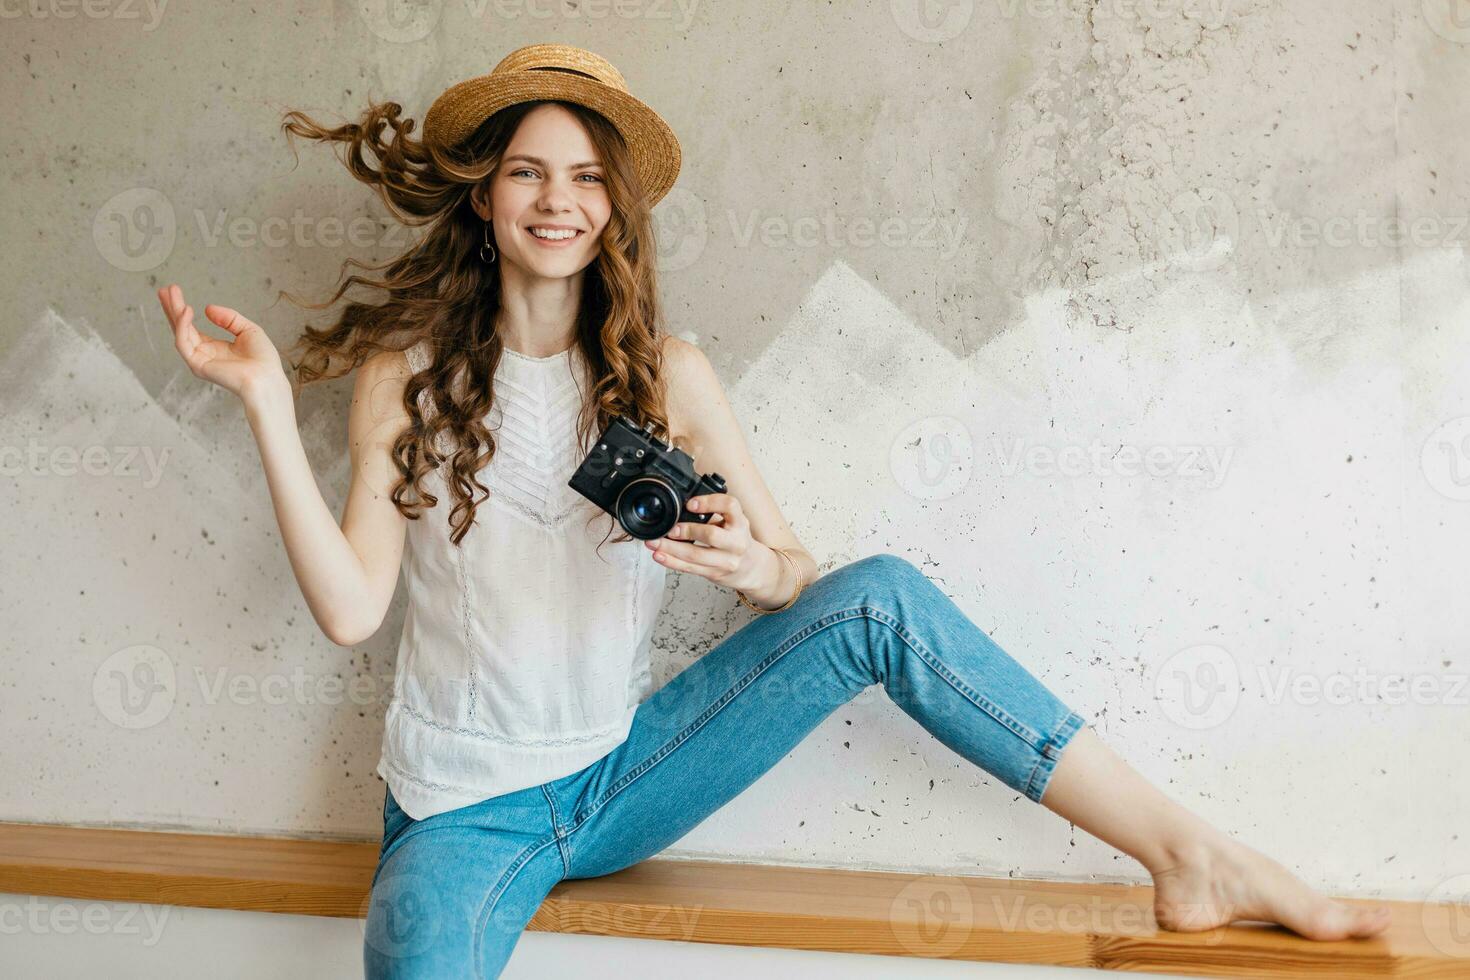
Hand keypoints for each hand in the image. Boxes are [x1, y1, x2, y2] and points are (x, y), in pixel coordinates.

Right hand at [156, 284, 286, 401]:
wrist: (268, 377)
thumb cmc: (263, 359)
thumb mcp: (247, 330)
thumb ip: (229, 318)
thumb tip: (207, 308)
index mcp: (214, 348)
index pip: (191, 327)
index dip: (182, 310)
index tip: (174, 291)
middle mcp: (203, 354)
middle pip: (181, 328)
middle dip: (172, 308)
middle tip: (164, 290)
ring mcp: (199, 360)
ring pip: (180, 333)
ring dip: (174, 312)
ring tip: (170, 293)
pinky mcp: (197, 365)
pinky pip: (183, 343)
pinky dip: (183, 325)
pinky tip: (186, 310)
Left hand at [643, 492, 767, 591]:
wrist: (752, 568)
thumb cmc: (737, 541)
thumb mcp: (734, 522)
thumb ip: (714, 514)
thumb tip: (681, 506)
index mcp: (740, 523)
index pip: (730, 506)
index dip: (710, 502)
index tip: (691, 503)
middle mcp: (736, 542)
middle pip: (712, 535)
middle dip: (687, 531)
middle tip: (670, 529)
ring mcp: (726, 560)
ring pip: (696, 555)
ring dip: (671, 549)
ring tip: (654, 543)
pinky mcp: (714, 573)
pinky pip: (690, 568)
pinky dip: (672, 562)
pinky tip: (660, 556)